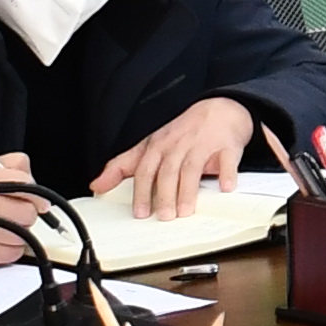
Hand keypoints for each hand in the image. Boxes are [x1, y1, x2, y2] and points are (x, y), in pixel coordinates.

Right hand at [0, 149, 41, 267]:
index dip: (35, 193)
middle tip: (13, 213)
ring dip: (18, 233)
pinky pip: (14, 252)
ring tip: (0, 227)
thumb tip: (34, 183)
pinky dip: (10, 249)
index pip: (22, 182)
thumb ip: (9, 167)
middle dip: (26, 213)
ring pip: (24, 233)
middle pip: (27, 211)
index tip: (37, 199)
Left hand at [92, 99, 258, 219]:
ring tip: (185, 211)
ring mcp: (203, 144)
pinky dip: (226, 173)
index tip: (140, 212)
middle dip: (165, 195)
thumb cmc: (183, 131)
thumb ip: (123, 166)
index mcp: (158, 145)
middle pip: (168, 171)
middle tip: (164, 216)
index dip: (142, 192)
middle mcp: (179, 144)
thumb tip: (97, 185)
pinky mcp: (227, 145)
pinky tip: (225, 187)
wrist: (220, 108)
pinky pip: (227, 160)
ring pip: (192, 168)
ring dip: (188, 190)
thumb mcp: (150, 144)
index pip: (146, 170)